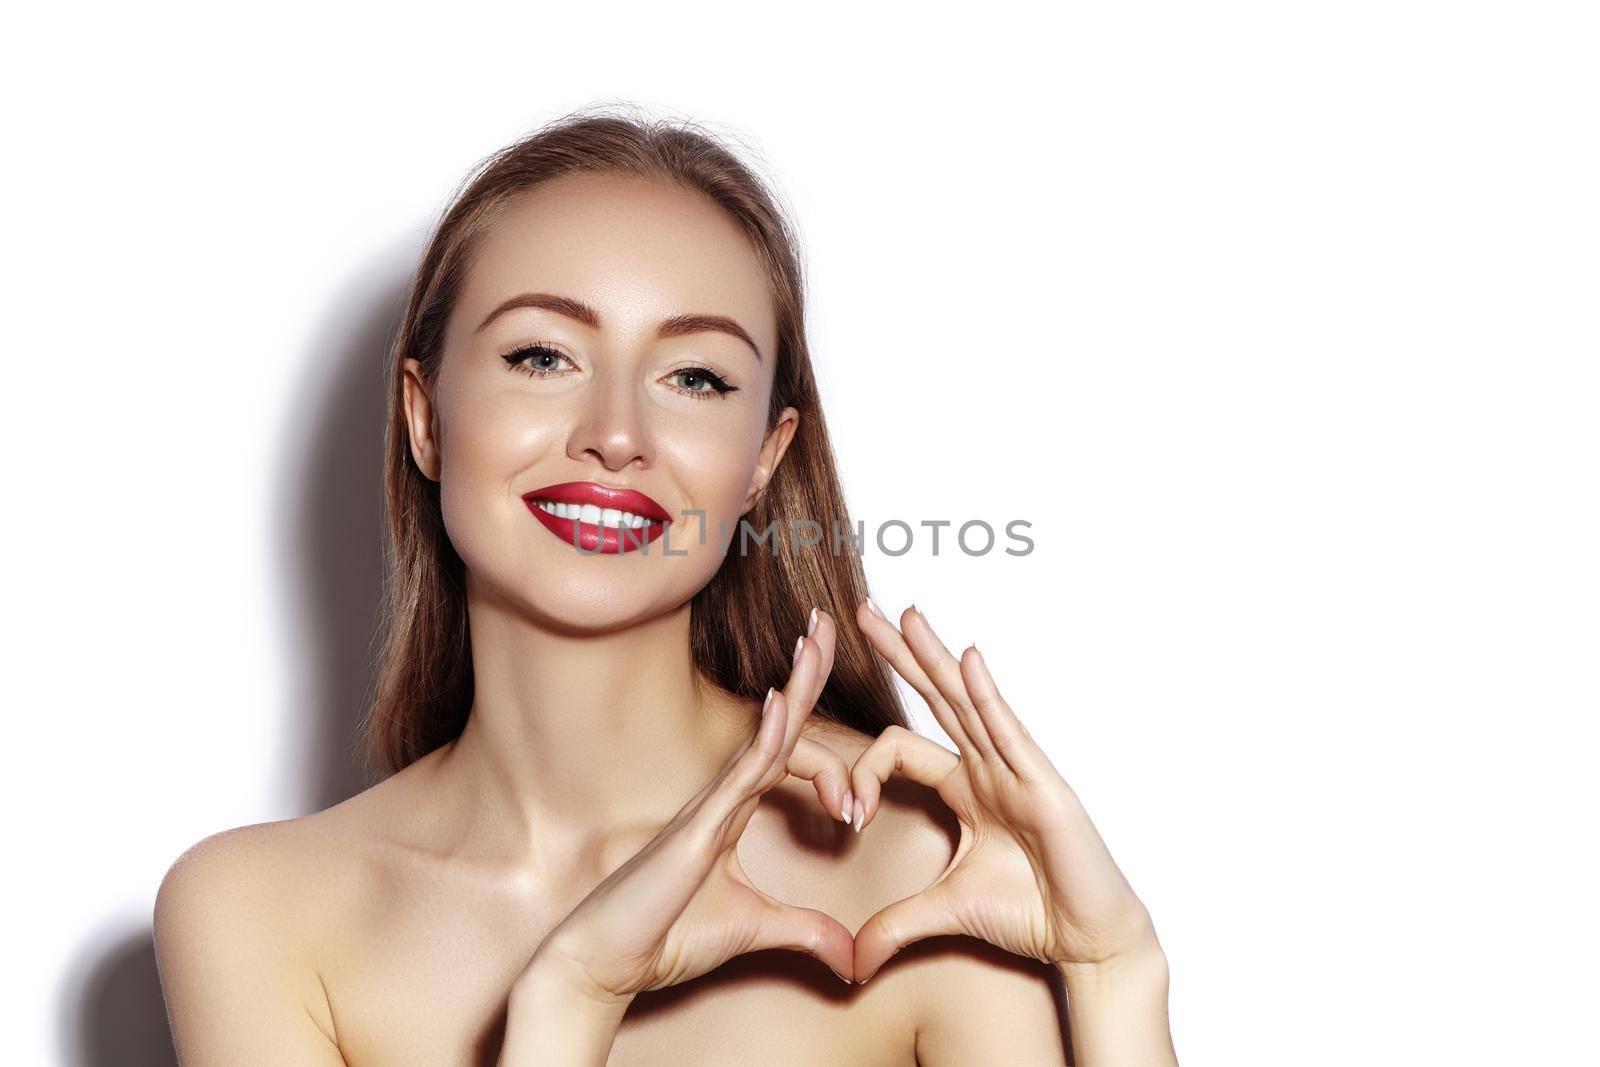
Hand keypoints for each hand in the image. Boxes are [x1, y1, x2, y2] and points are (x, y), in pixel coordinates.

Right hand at [525, 609, 857, 1009]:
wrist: (606, 964)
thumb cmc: (665, 938)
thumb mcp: (755, 929)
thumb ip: (805, 932)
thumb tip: (852, 958)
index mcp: (735, 811)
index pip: (784, 745)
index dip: (807, 704)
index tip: (829, 660)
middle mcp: (723, 797)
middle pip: (776, 721)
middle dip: (805, 670)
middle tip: (829, 619)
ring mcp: (709, 806)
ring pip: (763, 736)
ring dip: (794, 686)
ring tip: (817, 637)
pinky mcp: (696, 830)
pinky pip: (738, 776)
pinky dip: (763, 739)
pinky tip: (782, 705)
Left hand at [847, 601, 1162, 983]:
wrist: (1088, 940)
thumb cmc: (1031, 914)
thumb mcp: (945, 912)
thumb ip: (895, 925)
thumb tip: (851, 959)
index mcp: (965, 788)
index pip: (901, 750)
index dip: (864, 772)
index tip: (847, 816)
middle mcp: (988, 768)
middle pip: (933, 698)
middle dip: (897, 655)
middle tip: (860, 612)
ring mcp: (1016, 770)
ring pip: (966, 702)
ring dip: (932, 657)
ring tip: (903, 614)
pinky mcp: (1043, 785)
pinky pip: (1008, 731)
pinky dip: (986, 694)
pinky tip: (966, 658)